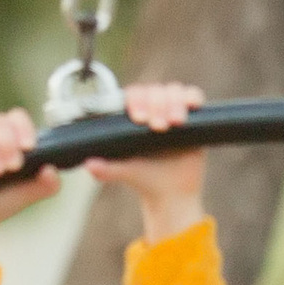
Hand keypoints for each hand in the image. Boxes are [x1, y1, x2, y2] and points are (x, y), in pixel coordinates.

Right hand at [0, 106, 53, 259]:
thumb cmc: (4, 200)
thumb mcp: (29, 194)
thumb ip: (47, 184)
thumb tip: (51, 171)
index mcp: (12, 139)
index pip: (17, 118)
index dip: (24, 128)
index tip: (29, 147)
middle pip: (0, 122)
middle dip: (8, 144)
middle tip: (12, 167)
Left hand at [85, 79, 206, 241]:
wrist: (174, 194)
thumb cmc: (146, 180)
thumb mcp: (126, 172)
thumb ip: (108, 169)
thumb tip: (88, 165)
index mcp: (134, 118)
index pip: (133, 95)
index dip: (136, 101)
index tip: (139, 119)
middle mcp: (153, 110)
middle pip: (154, 90)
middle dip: (156, 105)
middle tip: (158, 127)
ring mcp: (173, 111)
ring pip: (173, 91)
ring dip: (173, 103)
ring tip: (175, 123)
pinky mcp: (195, 118)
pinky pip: (194, 97)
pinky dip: (193, 98)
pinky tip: (192, 108)